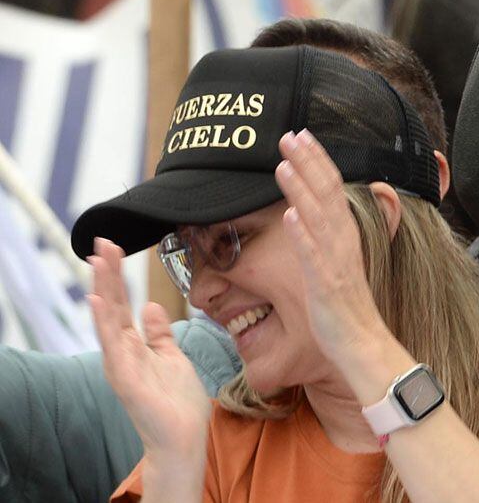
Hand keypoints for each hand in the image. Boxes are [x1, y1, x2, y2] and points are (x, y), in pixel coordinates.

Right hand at [88, 239, 211, 464]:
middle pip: (112, 306)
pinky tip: (97, 301)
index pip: (122, 304)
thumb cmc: (176, 400)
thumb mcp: (171, 356)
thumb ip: (158, 333)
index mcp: (133, 345)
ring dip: (103, 289)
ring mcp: (121, 364)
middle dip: (107, 274)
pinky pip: (112, 347)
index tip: (113, 247)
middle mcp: (122, 352)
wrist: (182, 437)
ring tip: (97, 260)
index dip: (117, 276)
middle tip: (100, 241)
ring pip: (108, 320)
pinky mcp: (124, 378)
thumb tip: (149, 305)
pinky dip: (103, 323)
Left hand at [275, 131, 396, 383]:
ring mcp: (336, 261)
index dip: (316, 161)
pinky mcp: (327, 283)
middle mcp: (343, 241)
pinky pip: (314, 255)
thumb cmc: (344, 309)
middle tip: (290, 134)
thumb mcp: (333, 265)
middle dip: (309, 161)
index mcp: (345, 235)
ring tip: (283, 163)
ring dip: (302, 188)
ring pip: (319, 216)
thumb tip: (298, 213)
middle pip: (327, 193)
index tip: (301, 136)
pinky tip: (289, 215)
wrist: (362, 343)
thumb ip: (320, 238)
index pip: (332, 188)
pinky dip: (303, 233)